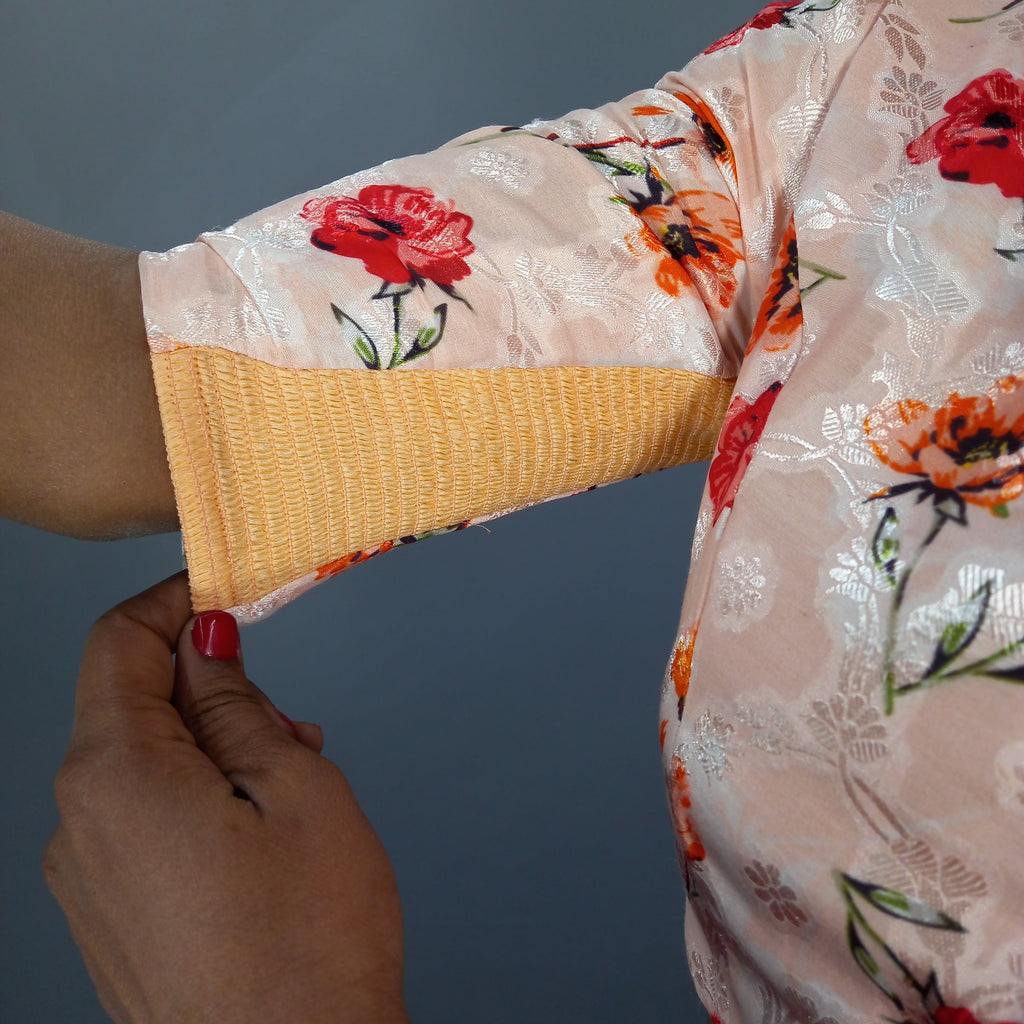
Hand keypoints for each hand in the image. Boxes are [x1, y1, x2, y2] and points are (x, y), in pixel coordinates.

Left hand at [42, 572, 408, 1023]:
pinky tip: (262, 826)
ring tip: (291, 779)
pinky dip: (199, 793)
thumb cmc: (309, 944)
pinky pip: (143, 817)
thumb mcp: (294, 788)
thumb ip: (235, 703)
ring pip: (144, 762)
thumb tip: (202, 642)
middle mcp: (80, 824)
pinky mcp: (110, 914)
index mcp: (116, 777)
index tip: (227, 592)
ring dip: (214, 743)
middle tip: (288, 718)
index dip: (174, 602)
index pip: (117, 643)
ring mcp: (87, 877)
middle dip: (209, 686)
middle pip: (131, 703)